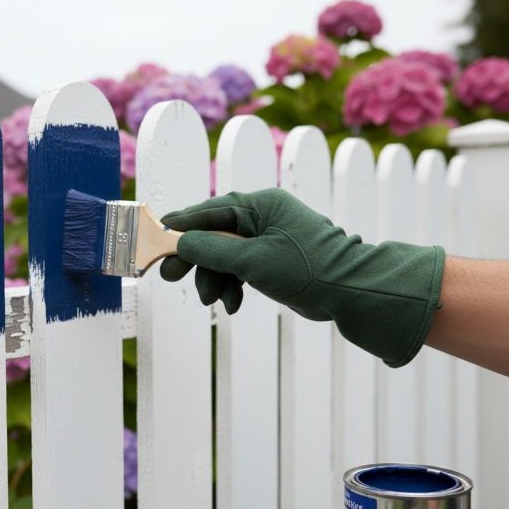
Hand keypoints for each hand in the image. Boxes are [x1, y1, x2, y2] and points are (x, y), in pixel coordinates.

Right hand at [160, 188, 444, 367]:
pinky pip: (240, 268)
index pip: (209, 210)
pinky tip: (233, 304)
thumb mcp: (252, 259)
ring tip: (215, 301)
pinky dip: (232, 284)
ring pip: (225, 255)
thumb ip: (212, 250)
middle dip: (195, 259)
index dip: (181, 225)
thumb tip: (180, 242)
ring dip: (215, 278)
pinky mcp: (272, 260)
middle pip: (213, 233)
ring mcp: (268, 238)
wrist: (351, 292)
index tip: (157, 236)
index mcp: (260, 204)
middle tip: (170, 277)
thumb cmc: (306, 268)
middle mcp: (262, 216)